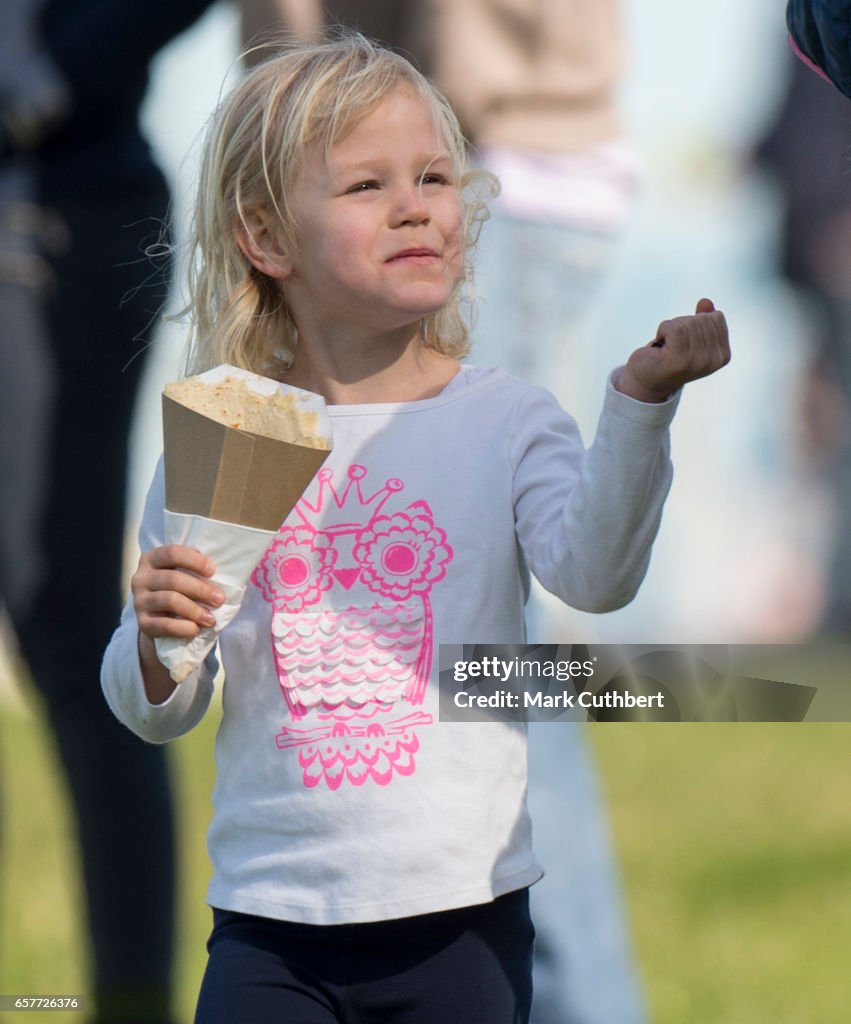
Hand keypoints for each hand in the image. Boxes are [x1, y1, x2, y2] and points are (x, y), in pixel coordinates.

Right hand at [131, 545, 223, 639]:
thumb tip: (223, 575)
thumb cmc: (179, 590)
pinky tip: (196, 629)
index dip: (194, 560)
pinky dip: (183, 627)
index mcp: (151, 559)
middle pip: (173, 579)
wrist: (160, 620)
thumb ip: (195, 570)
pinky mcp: (142, 623)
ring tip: (210, 619)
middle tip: (219, 599)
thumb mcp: (183, 574)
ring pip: (170, 600)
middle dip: (201, 589)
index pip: (172, 553)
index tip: (212, 571)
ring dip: (195, 610)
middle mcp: (140, 578)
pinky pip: (164, 625)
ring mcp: (139, 601)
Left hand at [616, 298, 730, 402]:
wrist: (647, 382)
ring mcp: (698, 361)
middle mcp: (714, 360)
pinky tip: (660, 344)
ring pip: (687, 322)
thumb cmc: (668, 357)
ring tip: (667, 346)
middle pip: (701, 318)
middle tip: (673, 344)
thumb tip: (706, 301)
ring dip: (670, 328)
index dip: (696, 321)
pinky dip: (663, 330)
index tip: (686, 340)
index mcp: (723, 355)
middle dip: (682, 324)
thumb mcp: (690, 336)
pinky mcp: (680, 360)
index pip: (716, 317)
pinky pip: (674, 328)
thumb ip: (702, 319)